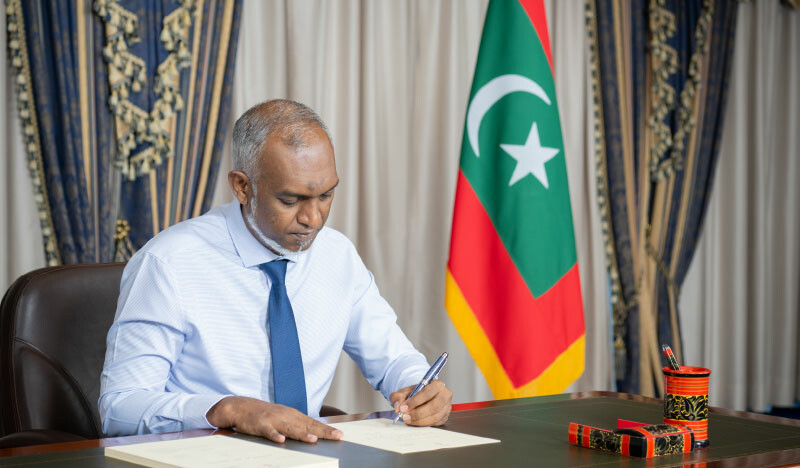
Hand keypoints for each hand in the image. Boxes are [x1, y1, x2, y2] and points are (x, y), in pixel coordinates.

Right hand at [206, 396, 342, 443]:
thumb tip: (315, 433)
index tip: (340, 435)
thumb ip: (298, 425)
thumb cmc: (265, 414)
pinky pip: (269, 431)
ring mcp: (274, 420)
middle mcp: (286, 416)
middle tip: (336, 436)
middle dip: (322, 431)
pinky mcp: (261, 425)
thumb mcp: (284, 417)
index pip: (313, 423)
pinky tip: (281, 440)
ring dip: (302, 434)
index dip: (327, 429)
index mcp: (293, 415)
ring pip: (290, 428)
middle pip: (307, 425)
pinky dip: (275, 435)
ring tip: (313, 439)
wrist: (241, 406)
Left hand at [389, 380, 452, 425]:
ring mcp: (447, 407)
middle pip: (433, 407)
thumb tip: (397, 406)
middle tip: (405, 416)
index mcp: (437, 384)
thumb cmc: (415, 393)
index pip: (427, 393)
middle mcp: (445, 395)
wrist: (421, 397)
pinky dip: (423, 424)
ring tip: (407, 420)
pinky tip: (414, 422)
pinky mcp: (445, 417)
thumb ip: (397, 396)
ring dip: (419, 421)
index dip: (415, 401)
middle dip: (417, 414)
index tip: (403, 407)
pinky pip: (435, 423)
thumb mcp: (404, 391)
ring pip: (434, 417)